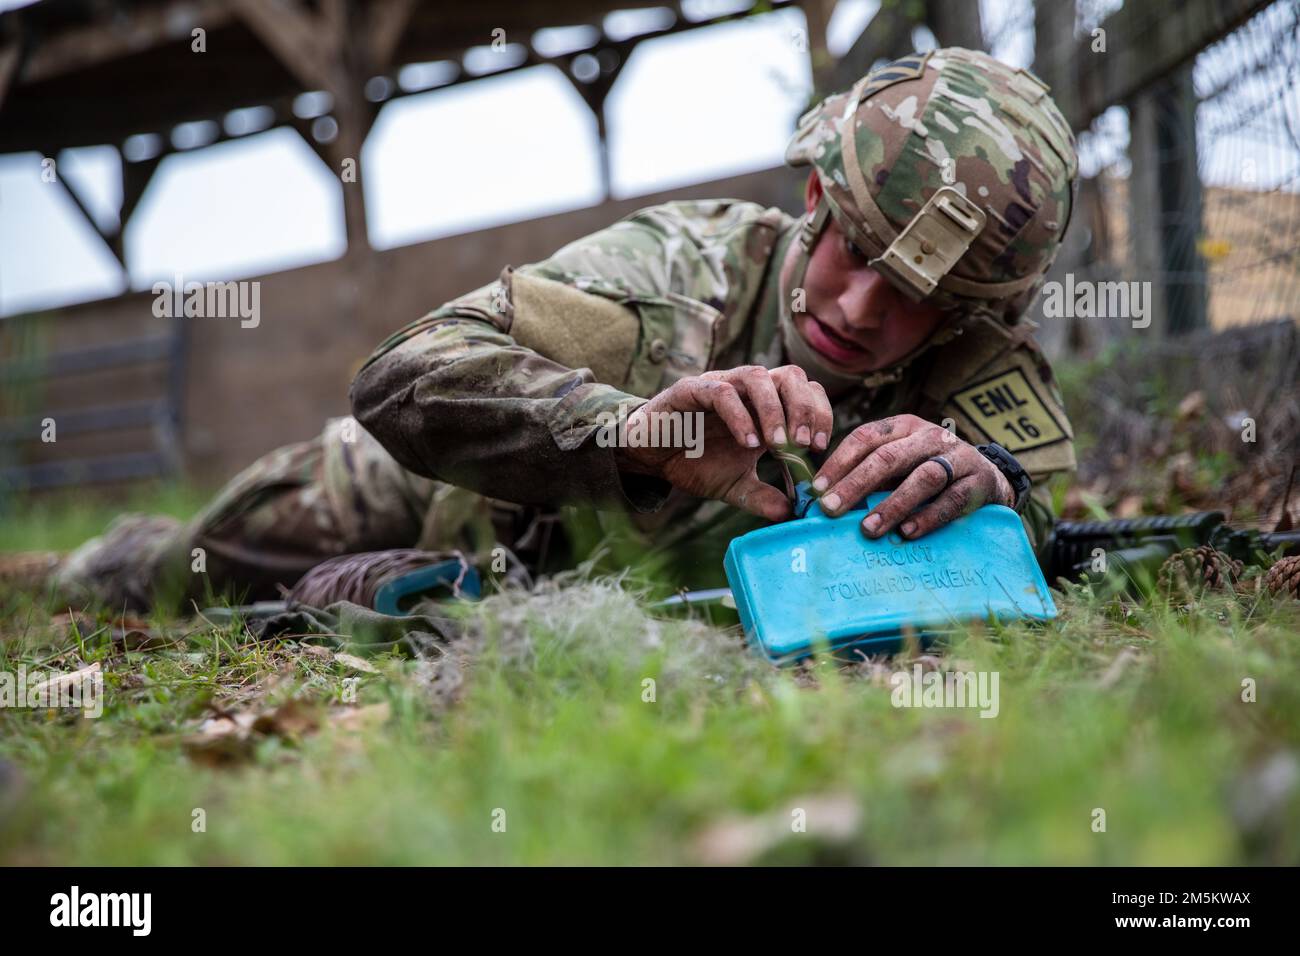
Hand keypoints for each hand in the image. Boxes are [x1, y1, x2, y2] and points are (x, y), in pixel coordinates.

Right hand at [614, 365, 833, 521]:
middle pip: (791, 376)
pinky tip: (747, 443)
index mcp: (765, 406)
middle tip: (804, 445)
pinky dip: (739, 416)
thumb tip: (792, 514)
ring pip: (758, 376)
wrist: (650, 456)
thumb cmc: (694, 462)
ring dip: (774, 410)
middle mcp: (747, 389)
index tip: (819, 448)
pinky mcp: (691, 390)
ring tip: (777, 446)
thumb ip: (763, 496)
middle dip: (804, 409)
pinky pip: (721, 392)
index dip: (819, 414)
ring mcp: (720, 385)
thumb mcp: (735, 485)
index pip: (806, 391)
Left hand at [811, 414, 1013, 538]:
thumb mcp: (900, 464)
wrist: (989, 479)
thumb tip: (822, 501)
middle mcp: (930, 436)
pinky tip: (906, 532)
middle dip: (855, 484)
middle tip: (830, 509)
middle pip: (888, 457)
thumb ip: (868, 475)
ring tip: (867, 528)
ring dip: (891, 505)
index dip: (838, 462)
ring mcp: (957, 457)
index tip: (816, 489)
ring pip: (921, 478)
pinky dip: (928, 517)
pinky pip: (951, 500)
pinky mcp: (978, 482)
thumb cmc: (929, 472)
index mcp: (904, 426)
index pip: (865, 438)